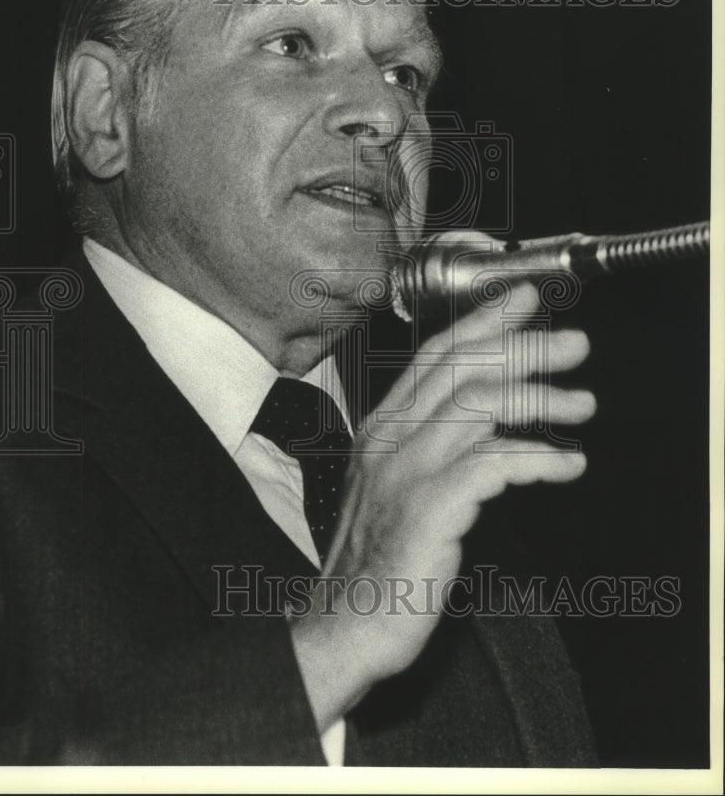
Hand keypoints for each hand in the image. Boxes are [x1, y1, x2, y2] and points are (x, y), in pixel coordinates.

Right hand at [289, 281, 594, 729]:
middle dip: (524, 347)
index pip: (435, 356)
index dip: (483, 322)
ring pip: (478, 405)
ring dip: (539, 398)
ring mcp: (405, 474)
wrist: (343, 625)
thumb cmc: (375, 561)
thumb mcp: (395, 488)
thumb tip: (489, 420)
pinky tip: (565, 465)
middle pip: (462, 368)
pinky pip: (492, 464)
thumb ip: (432, 447)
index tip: (524, 300)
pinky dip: (537, 457)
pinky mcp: (426, 511)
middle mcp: (389, 441)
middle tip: (573, 346)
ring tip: (581, 406)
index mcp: (382, 429)